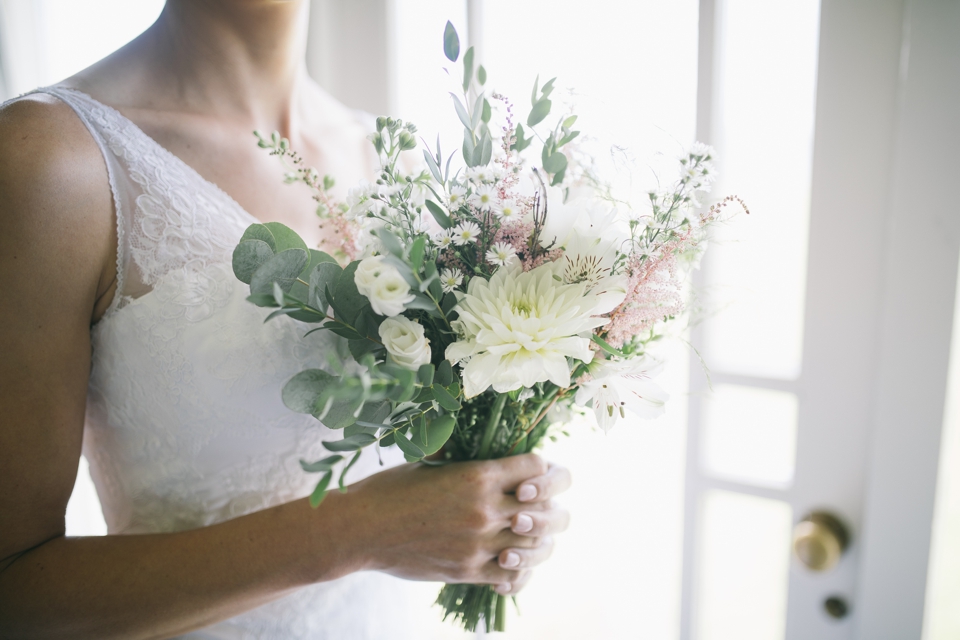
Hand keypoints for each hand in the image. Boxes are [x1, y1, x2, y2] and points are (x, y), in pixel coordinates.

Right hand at [335, 454, 570, 593]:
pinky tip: (512, 563)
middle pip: (546, 508)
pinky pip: (512, 576)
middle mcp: (485, 508)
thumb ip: (464, 459)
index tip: (535, 475)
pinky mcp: (467, 571)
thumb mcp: (430, 462)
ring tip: (530, 537)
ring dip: (538, 541)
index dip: (543, 469)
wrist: (361, 529)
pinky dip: (518, 571)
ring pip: (535, 545)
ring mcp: (478, 543)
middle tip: (542, 509)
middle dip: (551, 507)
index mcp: (478, 474)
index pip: (538, 466)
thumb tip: (483, 444)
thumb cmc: (391, 489)